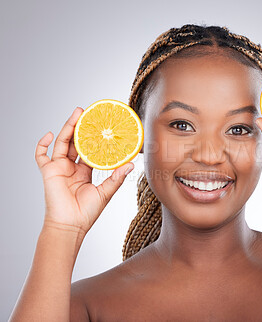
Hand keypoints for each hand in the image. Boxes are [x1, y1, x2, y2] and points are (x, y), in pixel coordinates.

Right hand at [35, 107, 134, 234]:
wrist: (71, 225)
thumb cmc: (87, 212)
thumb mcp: (105, 192)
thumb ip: (116, 177)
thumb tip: (131, 164)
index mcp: (84, 171)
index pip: (89, 149)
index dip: (94, 138)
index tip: (102, 126)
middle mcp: (72, 167)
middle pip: (75, 142)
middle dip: (81, 127)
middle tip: (88, 112)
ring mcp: (59, 168)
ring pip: (62, 143)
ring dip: (68, 128)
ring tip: (76, 114)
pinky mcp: (48, 172)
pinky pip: (41, 155)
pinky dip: (42, 144)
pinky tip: (49, 134)